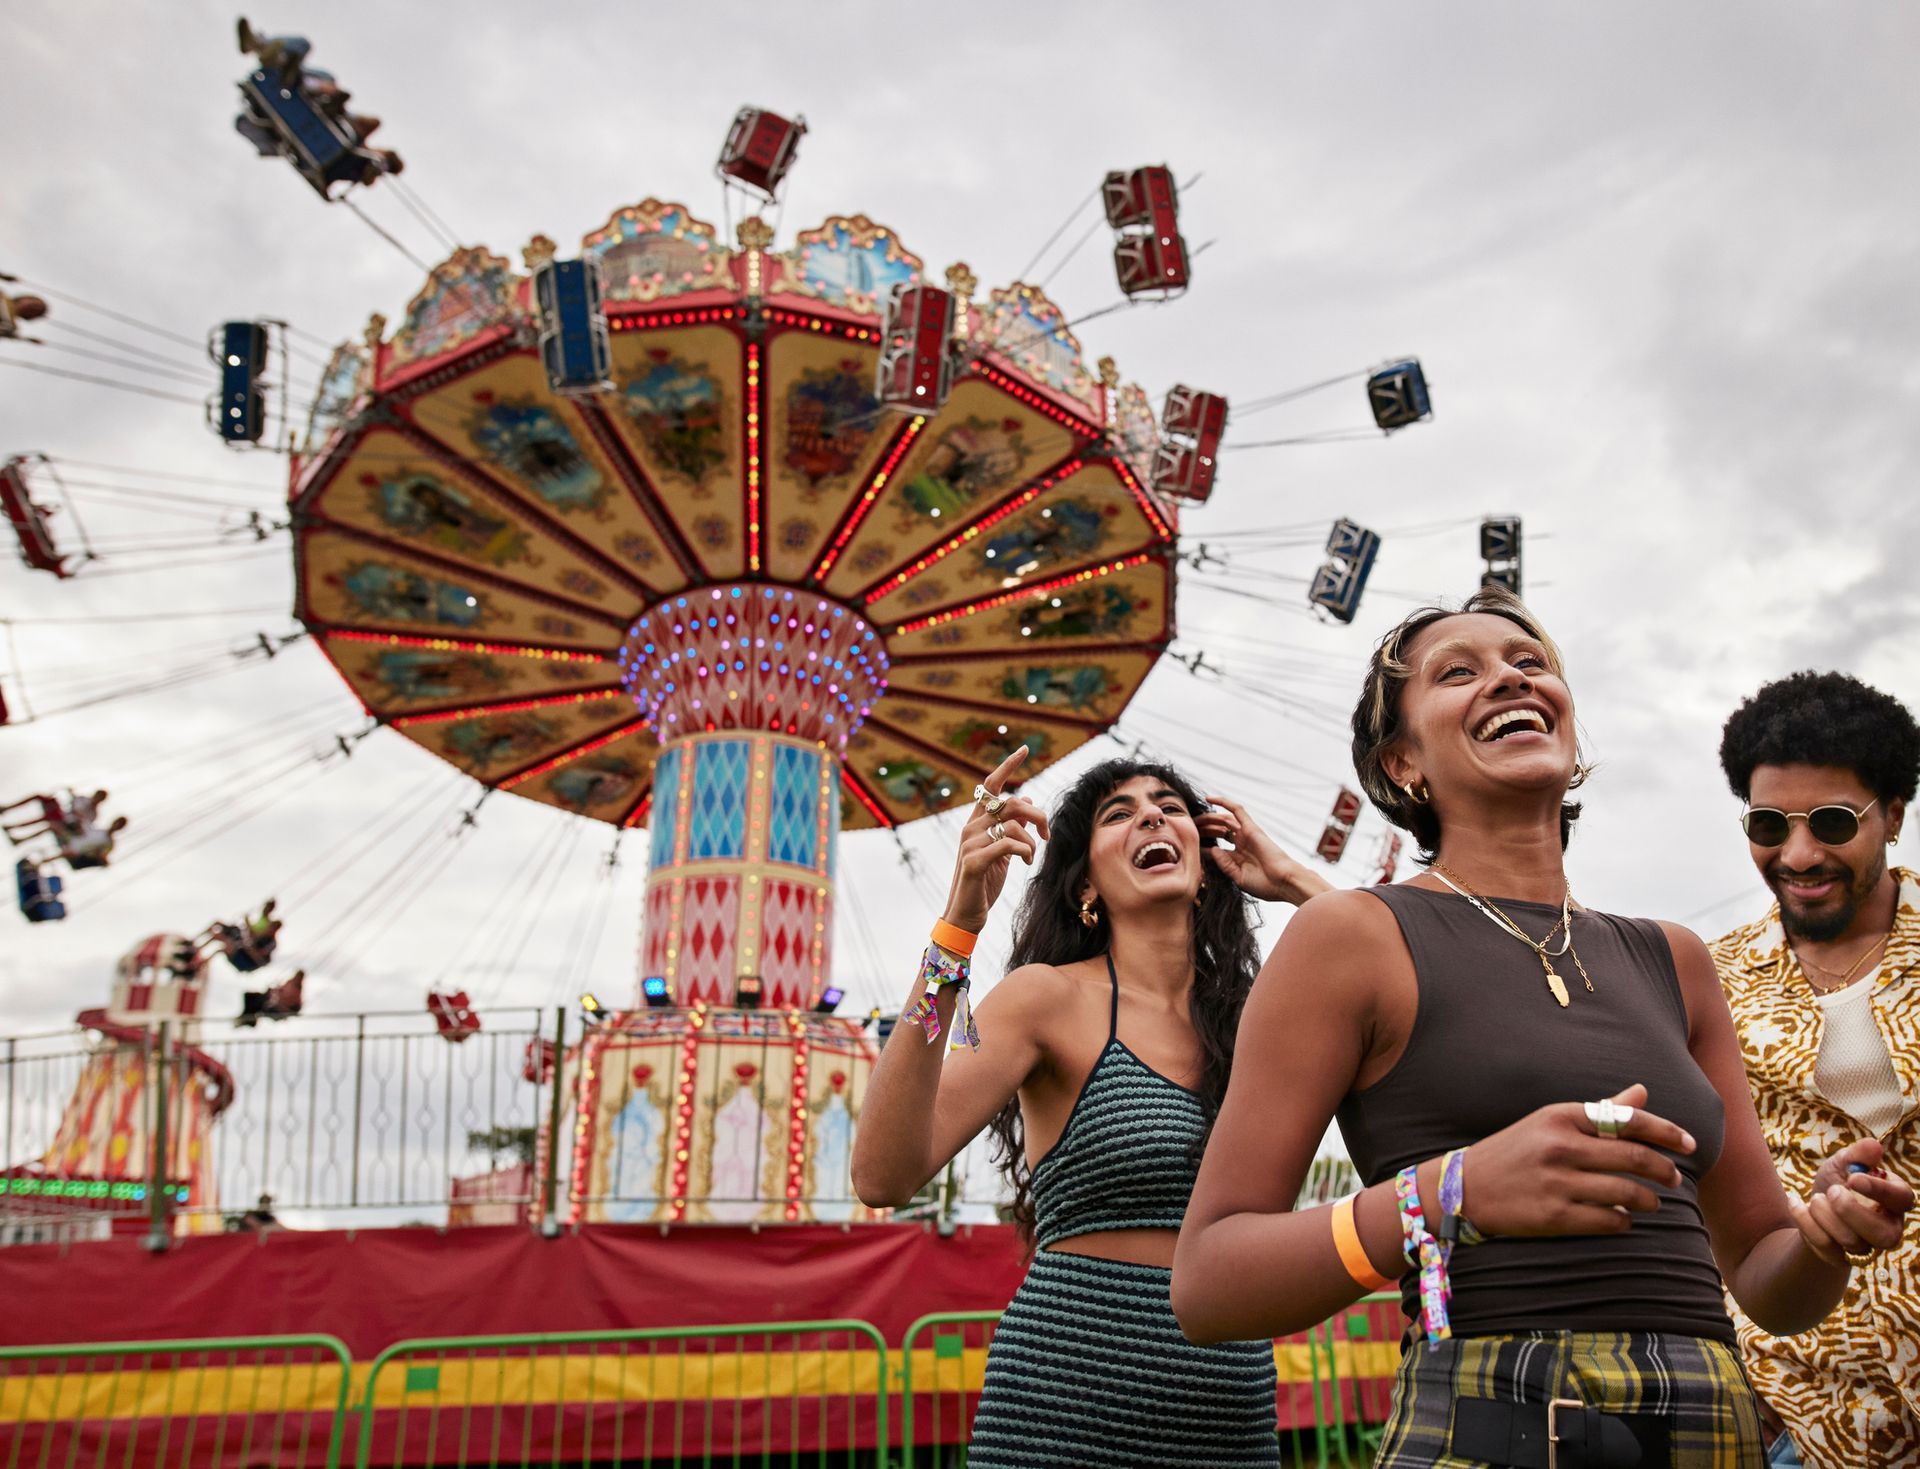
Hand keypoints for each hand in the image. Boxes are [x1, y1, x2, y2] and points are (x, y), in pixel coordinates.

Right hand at [941, 747, 1050, 934]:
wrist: (966, 915)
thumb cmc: (985, 882)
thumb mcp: (1003, 851)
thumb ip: (1013, 826)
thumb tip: (1027, 799)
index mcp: (977, 821)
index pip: (992, 785)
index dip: (1009, 765)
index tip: (1025, 749)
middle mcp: (971, 826)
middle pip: (1011, 802)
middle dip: (1038, 816)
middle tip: (1047, 835)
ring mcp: (970, 843)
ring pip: (1014, 824)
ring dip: (1032, 841)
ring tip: (1031, 857)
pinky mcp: (974, 861)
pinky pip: (1009, 844)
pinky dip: (1024, 851)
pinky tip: (1025, 863)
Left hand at [1198, 795, 1327, 905]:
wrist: (1283, 882)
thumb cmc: (1264, 885)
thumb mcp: (1237, 877)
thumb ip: (1223, 863)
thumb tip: (1211, 849)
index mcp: (1237, 858)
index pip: (1215, 847)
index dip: (1201, 845)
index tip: (1186, 845)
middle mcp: (1241, 844)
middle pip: (1217, 831)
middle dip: (1202, 828)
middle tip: (1187, 826)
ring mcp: (1246, 835)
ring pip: (1223, 820)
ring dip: (1208, 817)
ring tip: (1194, 816)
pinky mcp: (1251, 827)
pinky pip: (1237, 810)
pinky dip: (1224, 802)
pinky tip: (1210, 798)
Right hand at [1454, 1084, 1695, 1237]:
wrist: (1465, 1187)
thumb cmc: (1514, 1151)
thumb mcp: (1550, 1122)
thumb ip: (1599, 1111)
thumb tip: (1642, 1093)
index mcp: (1560, 1117)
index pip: (1626, 1120)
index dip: (1666, 1131)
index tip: (1689, 1143)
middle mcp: (1560, 1147)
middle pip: (1633, 1157)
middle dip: (1664, 1169)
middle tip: (1674, 1177)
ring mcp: (1557, 1183)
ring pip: (1626, 1193)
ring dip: (1649, 1200)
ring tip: (1653, 1201)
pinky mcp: (1554, 1217)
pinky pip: (1609, 1220)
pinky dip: (1625, 1221)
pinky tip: (1625, 1218)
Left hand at [1792, 1138, 1911, 1266]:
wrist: (1812, 1208)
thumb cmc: (1836, 1182)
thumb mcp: (1843, 1164)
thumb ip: (1858, 1156)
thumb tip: (1873, 1145)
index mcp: (1893, 1201)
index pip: (1902, 1199)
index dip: (1879, 1190)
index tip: (1853, 1179)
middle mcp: (1887, 1229)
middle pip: (1883, 1234)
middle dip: (1850, 1210)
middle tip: (1832, 1191)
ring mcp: (1866, 1248)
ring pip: (1853, 1242)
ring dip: (1824, 1214)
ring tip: (1816, 1198)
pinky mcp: (1842, 1259)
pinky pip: (1826, 1248)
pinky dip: (1805, 1221)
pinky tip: (1797, 1204)